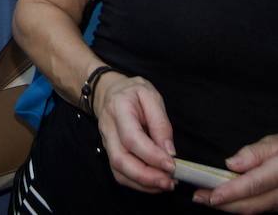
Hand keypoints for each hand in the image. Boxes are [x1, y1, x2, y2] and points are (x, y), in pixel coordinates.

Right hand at [94, 72, 177, 192]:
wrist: (110, 92)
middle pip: (120, 159)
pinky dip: (138, 183)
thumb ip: (161, 123)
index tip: (172, 165)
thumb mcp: (152, 96)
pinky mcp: (109, 153)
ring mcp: (105, 143)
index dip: (152, 155)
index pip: (132, 138)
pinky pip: (120, 174)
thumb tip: (169, 152)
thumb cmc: (133, 93)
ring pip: (119, 171)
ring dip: (143, 183)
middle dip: (146, 176)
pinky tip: (154, 183)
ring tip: (165, 184)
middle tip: (169, 182)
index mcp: (118, 108)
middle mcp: (108, 128)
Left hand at [192, 132, 277, 212]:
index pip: (253, 185)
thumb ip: (252, 152)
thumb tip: (231, 163)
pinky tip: (223, 200)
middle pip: (250, 204)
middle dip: (222, 203)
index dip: (231, 192)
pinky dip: (238, 206)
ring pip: (251, 210)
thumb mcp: (274, 141)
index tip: (212, 194)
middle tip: (198, 197)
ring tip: (204, 198)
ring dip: (227, 207)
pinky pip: (256, 209)